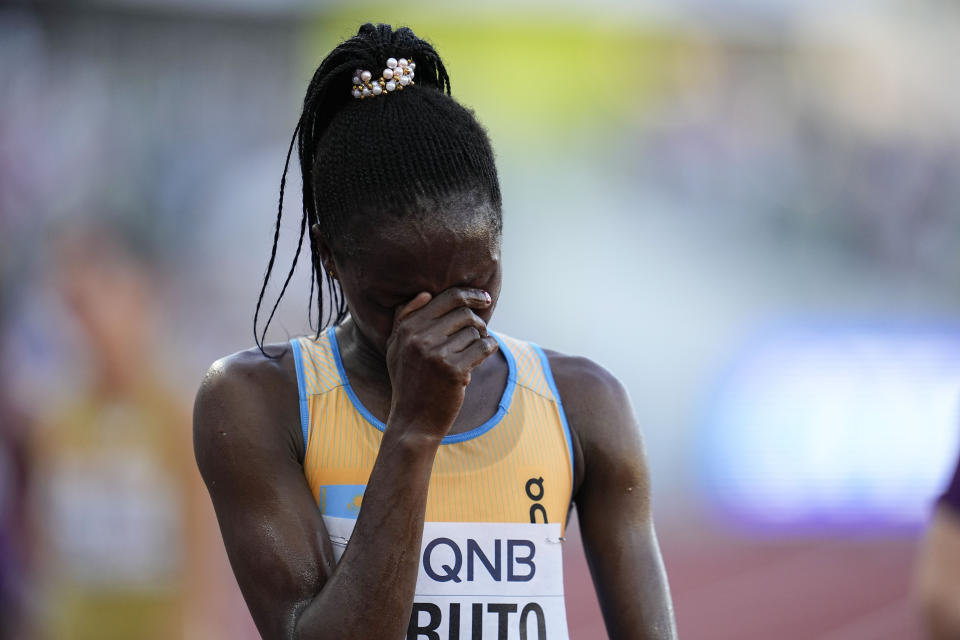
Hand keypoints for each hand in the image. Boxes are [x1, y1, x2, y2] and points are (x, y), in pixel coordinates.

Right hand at [384, 287, 497, 438]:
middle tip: (481, 332)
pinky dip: (489, 349)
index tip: (485, 299)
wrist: (413, 421)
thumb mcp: (396, 349)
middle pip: (464, 313)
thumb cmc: (408, 383)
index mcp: (407, 328)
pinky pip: (483, 347)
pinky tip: (485, 355)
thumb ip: (404, 320)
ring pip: (474, 332)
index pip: (447, 298)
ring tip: (474, 353)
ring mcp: (436, 354)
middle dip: (478, 321)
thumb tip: (425, 294)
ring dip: (481, 339)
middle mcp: (419, 337)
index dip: (470, 294)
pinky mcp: (453, 370)